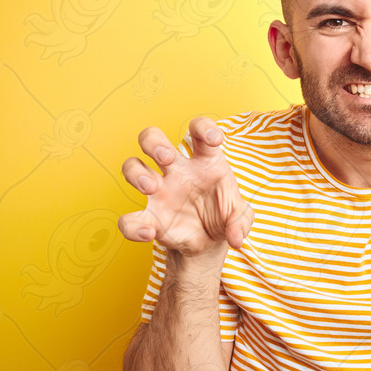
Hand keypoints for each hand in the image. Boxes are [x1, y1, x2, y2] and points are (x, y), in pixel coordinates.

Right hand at [118, 117, 253, 256]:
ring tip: (151, 187)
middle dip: (155, 142)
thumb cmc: (223, 216)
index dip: (203, 127)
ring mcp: (160, 192)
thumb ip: (241, 222)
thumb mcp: (239, 216)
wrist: (210, 243)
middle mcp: (177, 171)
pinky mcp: (150, 217)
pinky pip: (129, 219)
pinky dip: (132, 226)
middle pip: (153, 139)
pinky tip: (148, 232)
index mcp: (204, 162)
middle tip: (166, 158)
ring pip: (132, 166)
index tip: (215, 139)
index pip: (198, 132)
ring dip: (137, 173)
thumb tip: (236, 238)